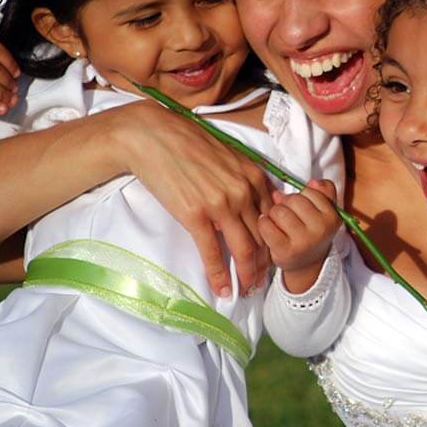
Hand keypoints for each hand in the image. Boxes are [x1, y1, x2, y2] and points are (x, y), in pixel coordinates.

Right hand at [105, 102, 274, 296]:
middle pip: (263, 237)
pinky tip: (222, 290)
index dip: (273, 241)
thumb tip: (251, 201)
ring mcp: (221, 204)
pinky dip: (220, 275)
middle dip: (264, 264)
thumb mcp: (227, 156)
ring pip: (244, 249)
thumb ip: (243, 179)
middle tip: (260, 282)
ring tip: (245, 290)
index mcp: (253, 176)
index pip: (272, 218)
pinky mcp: (196, 215)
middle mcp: (243, 191)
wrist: (152, 136)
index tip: (269, 258)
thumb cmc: (187, 143)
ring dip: (247, 274)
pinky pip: (213, 252)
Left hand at [258, 180, 340, 286]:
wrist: (306, 264)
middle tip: (287, 216)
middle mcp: (321, 230)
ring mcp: (304, 242)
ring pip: (278, 211)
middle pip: (293, 200)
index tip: (301, 208)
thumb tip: (313, 182)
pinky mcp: (285, 251)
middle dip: (285, 204)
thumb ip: (323, 191)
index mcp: (332, 217)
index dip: (300, 196)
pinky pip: (266, 225)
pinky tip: (267, 227)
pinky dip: (263, 223)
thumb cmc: (311, 231)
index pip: (310, 191)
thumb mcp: (324, 211)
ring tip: (278, 223)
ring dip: (273, 214)